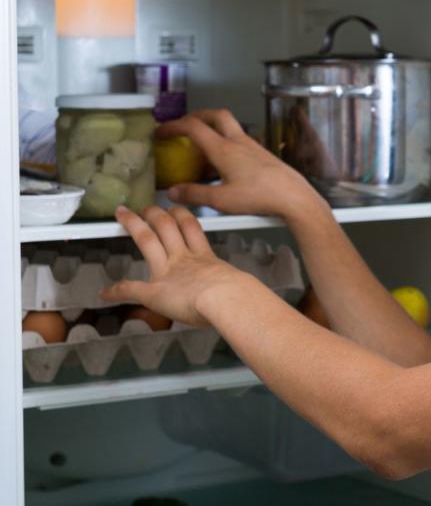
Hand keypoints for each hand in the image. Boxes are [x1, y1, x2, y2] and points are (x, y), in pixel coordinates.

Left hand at [102, 205, 255, 326]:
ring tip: (125, 215)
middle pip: (167, 226)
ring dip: (135, 226)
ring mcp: (167, 271)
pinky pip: (131, 289)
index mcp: (204, 257)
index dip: (183, 216)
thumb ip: (236, 286)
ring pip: (147, 240)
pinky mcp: (153, 291)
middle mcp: (183, 259)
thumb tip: (248, 296)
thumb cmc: (237, 294)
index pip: (191, 229)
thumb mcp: (238, 285)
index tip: (177, 210)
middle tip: (148, 206)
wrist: (225, 298)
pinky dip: (117, 290)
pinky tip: (106, 291)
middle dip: (156, 213)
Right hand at [158, 109, 321, 219]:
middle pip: (216, 115)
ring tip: (200, 149)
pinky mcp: (262, 155)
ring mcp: (253, 147)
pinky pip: (239, 142)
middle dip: (197, 116)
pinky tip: (223, 166)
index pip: (193, 126)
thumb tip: (174, 191)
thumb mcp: (221, 200)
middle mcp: (239, 142)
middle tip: (184, 125)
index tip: (161, 131)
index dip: (173, 125)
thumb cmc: (261, 197)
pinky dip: (226, 145)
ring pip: (230, 128)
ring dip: (213, 131)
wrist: (294, 197)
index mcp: (224, 149)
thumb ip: (194, 194)